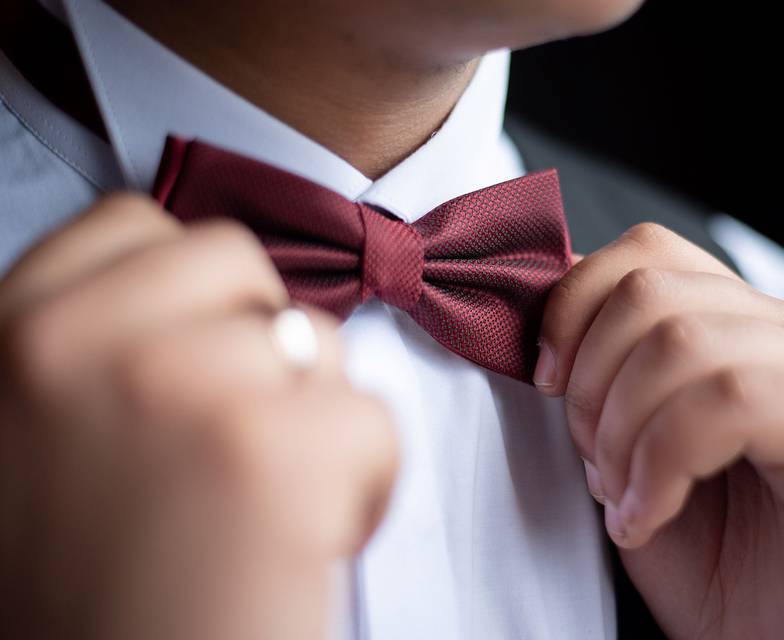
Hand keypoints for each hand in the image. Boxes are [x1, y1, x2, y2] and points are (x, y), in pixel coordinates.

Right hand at [0, 194, 397, 639]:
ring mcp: (177, 385)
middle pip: (240, 264)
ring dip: (314, 419)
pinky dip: (364, 482)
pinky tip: (304, 544)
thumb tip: (196, 305)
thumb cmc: (89, 588)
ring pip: (316, 341)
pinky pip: (371, 418)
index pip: (136, 225)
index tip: (200, 355)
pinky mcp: (270, 451)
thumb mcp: (40, 438)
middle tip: (237, 440)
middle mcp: (78, 343)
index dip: (191, 290)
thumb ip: (100, 347)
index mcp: (15, 333)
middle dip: (259, 344)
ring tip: (262, 505)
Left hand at [536, 223, 783, 637]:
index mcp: (746, 327)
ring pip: (685, 339)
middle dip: (590, 383)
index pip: (646, 253)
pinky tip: (652, 515)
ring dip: (621, 431)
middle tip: (595, 465)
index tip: (545, 383)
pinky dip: (666, 459)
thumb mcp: (627, 448)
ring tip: (624, 499)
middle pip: (652, 290)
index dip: (572, 309)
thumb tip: (542, 301)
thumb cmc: (706, 560)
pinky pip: (736, 399)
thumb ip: (601, 372)